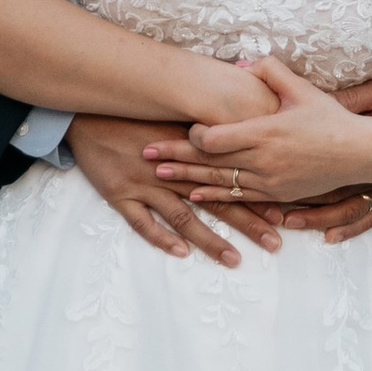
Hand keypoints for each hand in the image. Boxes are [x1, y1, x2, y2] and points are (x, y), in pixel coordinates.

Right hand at [67, 112, 272, 263]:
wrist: (88, 111)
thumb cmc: (133, 111)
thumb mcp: (173, 111)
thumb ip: (205, 127)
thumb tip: (242, 135)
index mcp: (190, 149)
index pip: (231, 176)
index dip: (258, 195)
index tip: (283, 213)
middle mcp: (173, 170)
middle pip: (217, 200)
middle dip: (248, 222)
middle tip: (274, 244)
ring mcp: (146, 184)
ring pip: (184, 217)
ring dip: (211, 240)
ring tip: (235, 259)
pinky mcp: (119, 194)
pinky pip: (142, 222)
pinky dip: (161, 238)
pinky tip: (181, 253)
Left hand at [176, 55, 371, 205]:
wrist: (359, 154)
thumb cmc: (329, 119)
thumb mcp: (301, 89)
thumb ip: (269, 71)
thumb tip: (240, 62)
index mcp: (265, 132)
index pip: (215, 138)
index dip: (194, 134)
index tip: (184, 127)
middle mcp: (262, 161)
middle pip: (208, 162)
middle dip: (174, 157)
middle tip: (144, 154)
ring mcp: (269, 182)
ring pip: (219, 183)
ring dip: (187, 180)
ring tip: (158, 175)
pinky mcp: (277, 196)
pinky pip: (239, 198)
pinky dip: (214, 198)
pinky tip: (194, 197)